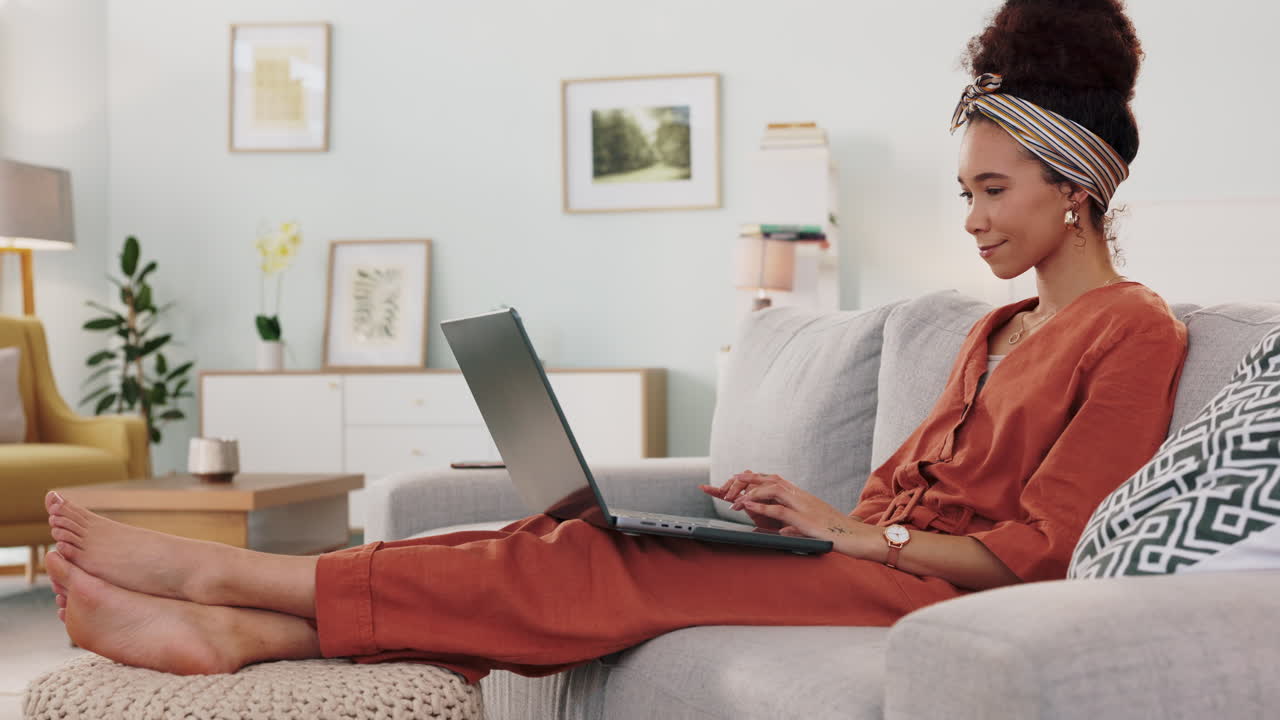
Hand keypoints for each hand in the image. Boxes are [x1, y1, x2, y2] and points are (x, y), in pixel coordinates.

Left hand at [699, 471, 868, 548]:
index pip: (773, 480)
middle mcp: (800, 495)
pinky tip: (747, 507)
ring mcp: (802, 505)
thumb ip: (795, 525)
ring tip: (732, 499)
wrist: (857, 537)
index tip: (735, 482)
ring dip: (750, 492)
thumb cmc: (835, 534)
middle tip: (727, 483)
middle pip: (769, 479)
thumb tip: (782, 529)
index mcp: (801, 496)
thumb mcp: (811, 527)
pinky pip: (778, 508)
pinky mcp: (804, 518)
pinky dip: (761, 506)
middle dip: (747, 479)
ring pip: (771, 488)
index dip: (753, 479)